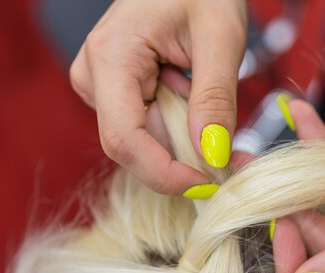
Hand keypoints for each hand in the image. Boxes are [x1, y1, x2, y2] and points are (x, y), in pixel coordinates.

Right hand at [70, 0, 246, 193]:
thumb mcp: (220, 36)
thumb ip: (215, 98)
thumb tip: (212, 155)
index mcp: (111, 57)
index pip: (124, 139)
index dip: (164, 173)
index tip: (207, 184)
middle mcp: (94, 75)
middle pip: (133, 146)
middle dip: (182, 162)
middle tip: (230, 158)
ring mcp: (101, 85)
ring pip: (142, 141)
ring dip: (185, 145)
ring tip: (217, 117)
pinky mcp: (116, 92)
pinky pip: (147, 128)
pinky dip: (180, 131)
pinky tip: (196, 106)